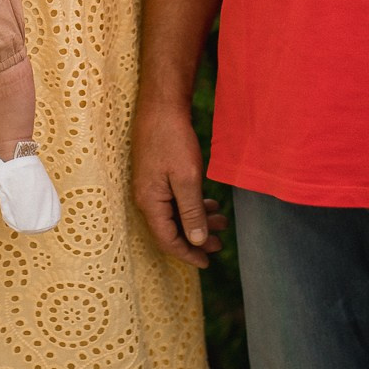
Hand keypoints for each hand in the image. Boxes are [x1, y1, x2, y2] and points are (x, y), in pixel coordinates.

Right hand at [132, 99, 225, 266]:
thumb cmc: (172, 139)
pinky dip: (193, 205)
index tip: (208, 263)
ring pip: (175, 214)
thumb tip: (195, 242)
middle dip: (196, 239)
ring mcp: (151, 186)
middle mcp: (147, 198)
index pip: (168, 240)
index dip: (188, 254)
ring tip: (221, 221)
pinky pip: (174, 199)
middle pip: (171, 230)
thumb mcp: (186, 179)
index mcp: (150, 202)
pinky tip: (210, 203)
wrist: (160, 105)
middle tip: (221, 244)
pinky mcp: (157, 175)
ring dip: (198, 220)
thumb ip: (191, 212)